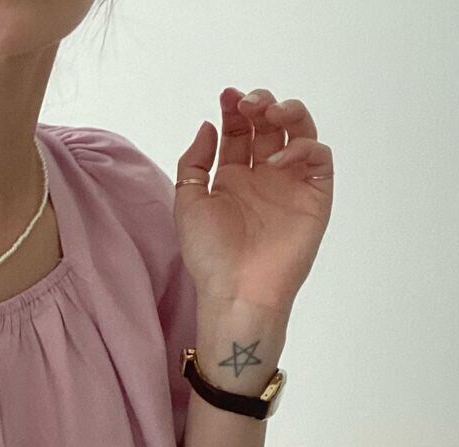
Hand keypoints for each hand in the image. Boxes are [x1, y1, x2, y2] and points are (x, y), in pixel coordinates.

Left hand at [174, 86, 334, 318]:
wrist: (236, 290)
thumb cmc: (209, 255)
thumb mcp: (187, 203)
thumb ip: (194, 162)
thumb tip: (209, 125)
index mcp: (232, 179)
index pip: (239, 132)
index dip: (235, 110)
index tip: (227, 96)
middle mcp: (263, 178)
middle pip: (269, 126)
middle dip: (260, 104)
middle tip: (247, 103)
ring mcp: (290, 185)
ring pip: (300, 133)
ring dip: (288, 113)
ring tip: (269, 112)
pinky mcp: (314, 197)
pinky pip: (318, 159)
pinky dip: (303, 148)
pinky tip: (277, 161)